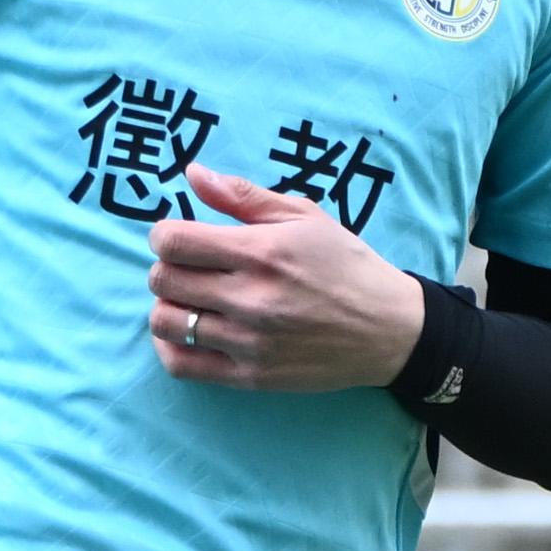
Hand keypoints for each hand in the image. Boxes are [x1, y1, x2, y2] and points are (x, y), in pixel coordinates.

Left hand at [147, 166, 427, 391]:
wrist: (387, 328)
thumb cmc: (344, 264)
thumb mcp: (303, 216)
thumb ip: (243, 196)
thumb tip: (193, 173)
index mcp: (262, 252)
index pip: (174, 242)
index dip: (165, 234)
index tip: (179, 236)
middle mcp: (251, 298)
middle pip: (163, 281)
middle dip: (166, 267)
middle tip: (187, 267)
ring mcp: (248, 342)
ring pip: (167, 323)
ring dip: (168, 305)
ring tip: (190, 298)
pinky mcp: (250, 376)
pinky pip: (183, 365)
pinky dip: (170, 346)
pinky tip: (186, 330)